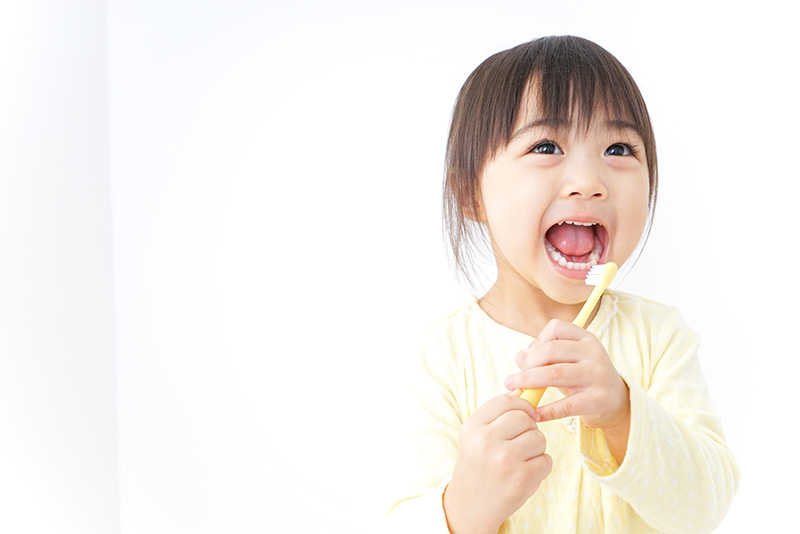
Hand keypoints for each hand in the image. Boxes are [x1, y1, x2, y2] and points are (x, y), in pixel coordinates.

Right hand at [443, 392, 551, 533]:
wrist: (471, 504)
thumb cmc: (477, 464)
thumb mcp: (476, 435)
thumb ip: (497, 414)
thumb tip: (523, 391)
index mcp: (473, 427)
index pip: (506, 401)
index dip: (522, 404)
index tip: (527, 413)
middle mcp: (486, 441)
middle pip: (525, 417)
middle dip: (529, 427)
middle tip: (521, 441)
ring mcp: (505, 460)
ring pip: (539, 438)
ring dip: (536, 448)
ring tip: (521, 458)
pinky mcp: (522, 478)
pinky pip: (546, 460)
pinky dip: (541, 466)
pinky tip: (525, 473)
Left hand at [505, 319, 629, 432]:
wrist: (617, 401)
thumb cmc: (583, 377)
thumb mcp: (567, 361)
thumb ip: (543, 355)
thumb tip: (520, 357)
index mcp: (585, 338)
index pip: (555, 328)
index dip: (536, 342)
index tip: (528, 359)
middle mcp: (593, 353)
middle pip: (551, 350)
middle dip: (527, 365)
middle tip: (512, 380)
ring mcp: (597, 375)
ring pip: (555, 374)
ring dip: (529, 382)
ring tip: (516, 391)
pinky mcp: (597, 400)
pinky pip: (566, 405)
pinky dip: (547, 410)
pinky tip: (535, 414)